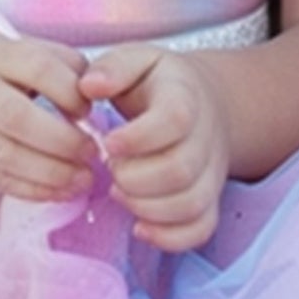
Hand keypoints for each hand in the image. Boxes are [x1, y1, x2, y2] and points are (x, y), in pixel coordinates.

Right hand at [0, 32, 94, 201]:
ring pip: (7, 157)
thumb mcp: (10, 47)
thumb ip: (54, 62)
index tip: (89, 110)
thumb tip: (96, 91)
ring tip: (83, 179)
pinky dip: (32, 189)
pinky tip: (57, 190)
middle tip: (92, 152)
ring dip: (53, 174)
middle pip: (20, 119)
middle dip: (64, 142)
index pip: (38, 69)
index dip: (71, 92)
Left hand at [80, 47, 231, 251]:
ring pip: (191, 204)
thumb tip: (88, 86)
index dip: (139, 137)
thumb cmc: (156, 83)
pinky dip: (170, 237)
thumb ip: (113, 67)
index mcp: (185, 96)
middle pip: (180, 170)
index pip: (175, 119)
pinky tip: (138, 227)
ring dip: (147, 207)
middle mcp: (205, 137)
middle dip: (136, 179)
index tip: (108, 142)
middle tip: (110, 168)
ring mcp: (210, 172)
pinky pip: (201, 229)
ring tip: (118, 193)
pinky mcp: (209, 200)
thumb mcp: (137, 60)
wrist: (201, 103)